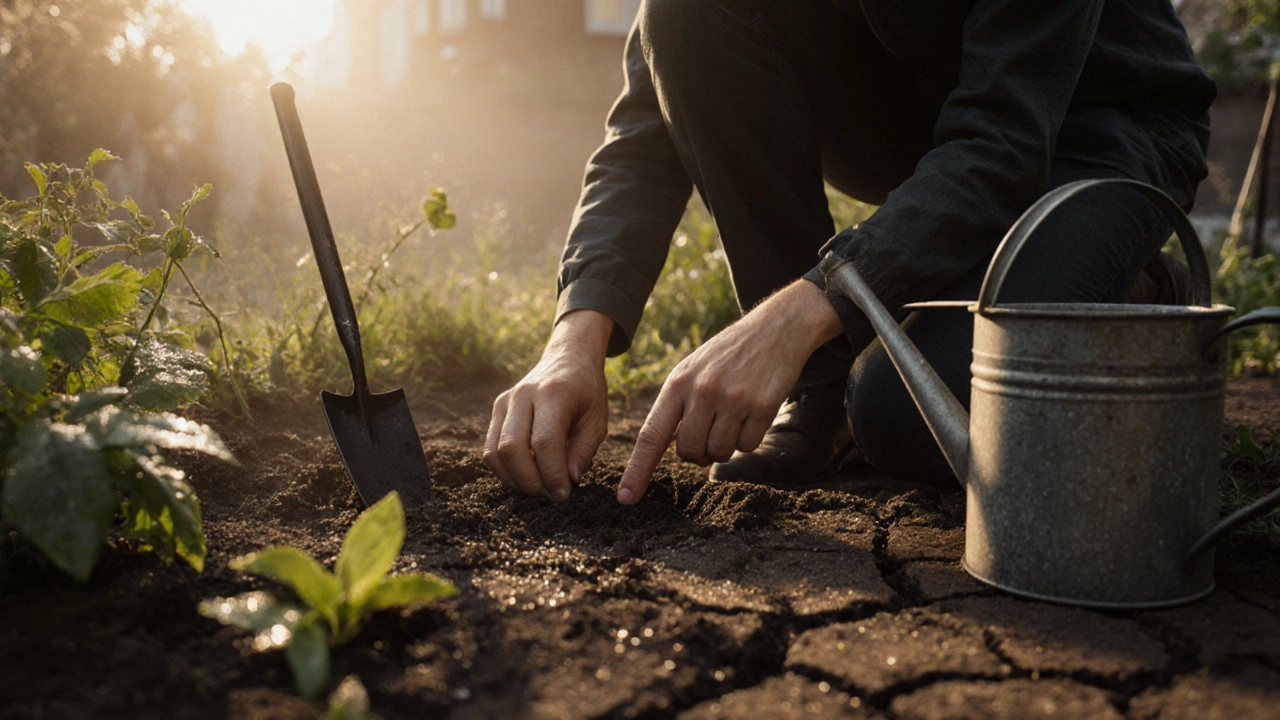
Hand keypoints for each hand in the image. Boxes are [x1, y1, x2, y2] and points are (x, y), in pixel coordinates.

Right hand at [484, 310, 612, 500]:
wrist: (568, 359)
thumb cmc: (587, 392)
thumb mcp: (597, 420)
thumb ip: (583, 451)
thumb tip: (568, 481)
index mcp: (553, 393)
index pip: (544, 442)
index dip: (552, 475)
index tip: (564, 494)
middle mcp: (523, 395)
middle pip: (511, 449)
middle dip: (530, 481)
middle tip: (551, 494)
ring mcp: (505, 401)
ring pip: (494, 452)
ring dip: (514, 479)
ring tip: (539, 487)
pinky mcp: (496, 410)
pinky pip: (489, 449)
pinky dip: (505, 470)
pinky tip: (527, 475)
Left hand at [617, 280, 843, 503]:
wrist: (775, 328)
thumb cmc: (728, 355)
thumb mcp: (693, 370)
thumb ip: (679, 408)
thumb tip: (679, 453)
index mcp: (678, 383)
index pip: (651, 435)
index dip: (638, 470)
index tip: (626, 498)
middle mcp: (702, 392)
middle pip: (689, 452)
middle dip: (699, 451)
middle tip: (711, 427)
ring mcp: (733, 400)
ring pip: (720, 453)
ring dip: (726, 444)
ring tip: (733, 413)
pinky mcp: (762, 407)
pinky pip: (748, 446)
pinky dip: (749, 437)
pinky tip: (753, 410)